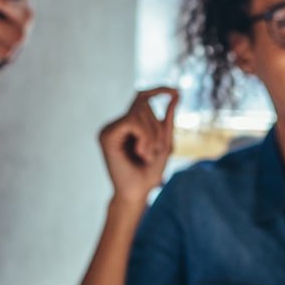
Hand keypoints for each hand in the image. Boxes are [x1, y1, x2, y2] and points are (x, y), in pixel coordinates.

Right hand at [98, 87, 178, 204]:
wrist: (136, 193)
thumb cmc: (149, 173)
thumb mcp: (164, 144)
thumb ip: (168, 121)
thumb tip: (176, 95)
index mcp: (128, 125)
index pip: (141, 98)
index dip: (158, 90)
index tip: (176, 90)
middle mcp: (117, 125)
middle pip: (144, 104)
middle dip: (157, 127)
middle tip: (154, 152)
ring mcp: (110, 129)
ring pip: (139, 112)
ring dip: (152, 134)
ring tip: (147, 154)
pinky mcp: (107, 135)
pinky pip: (133, 121)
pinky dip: (144, 136)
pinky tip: (140, 152)